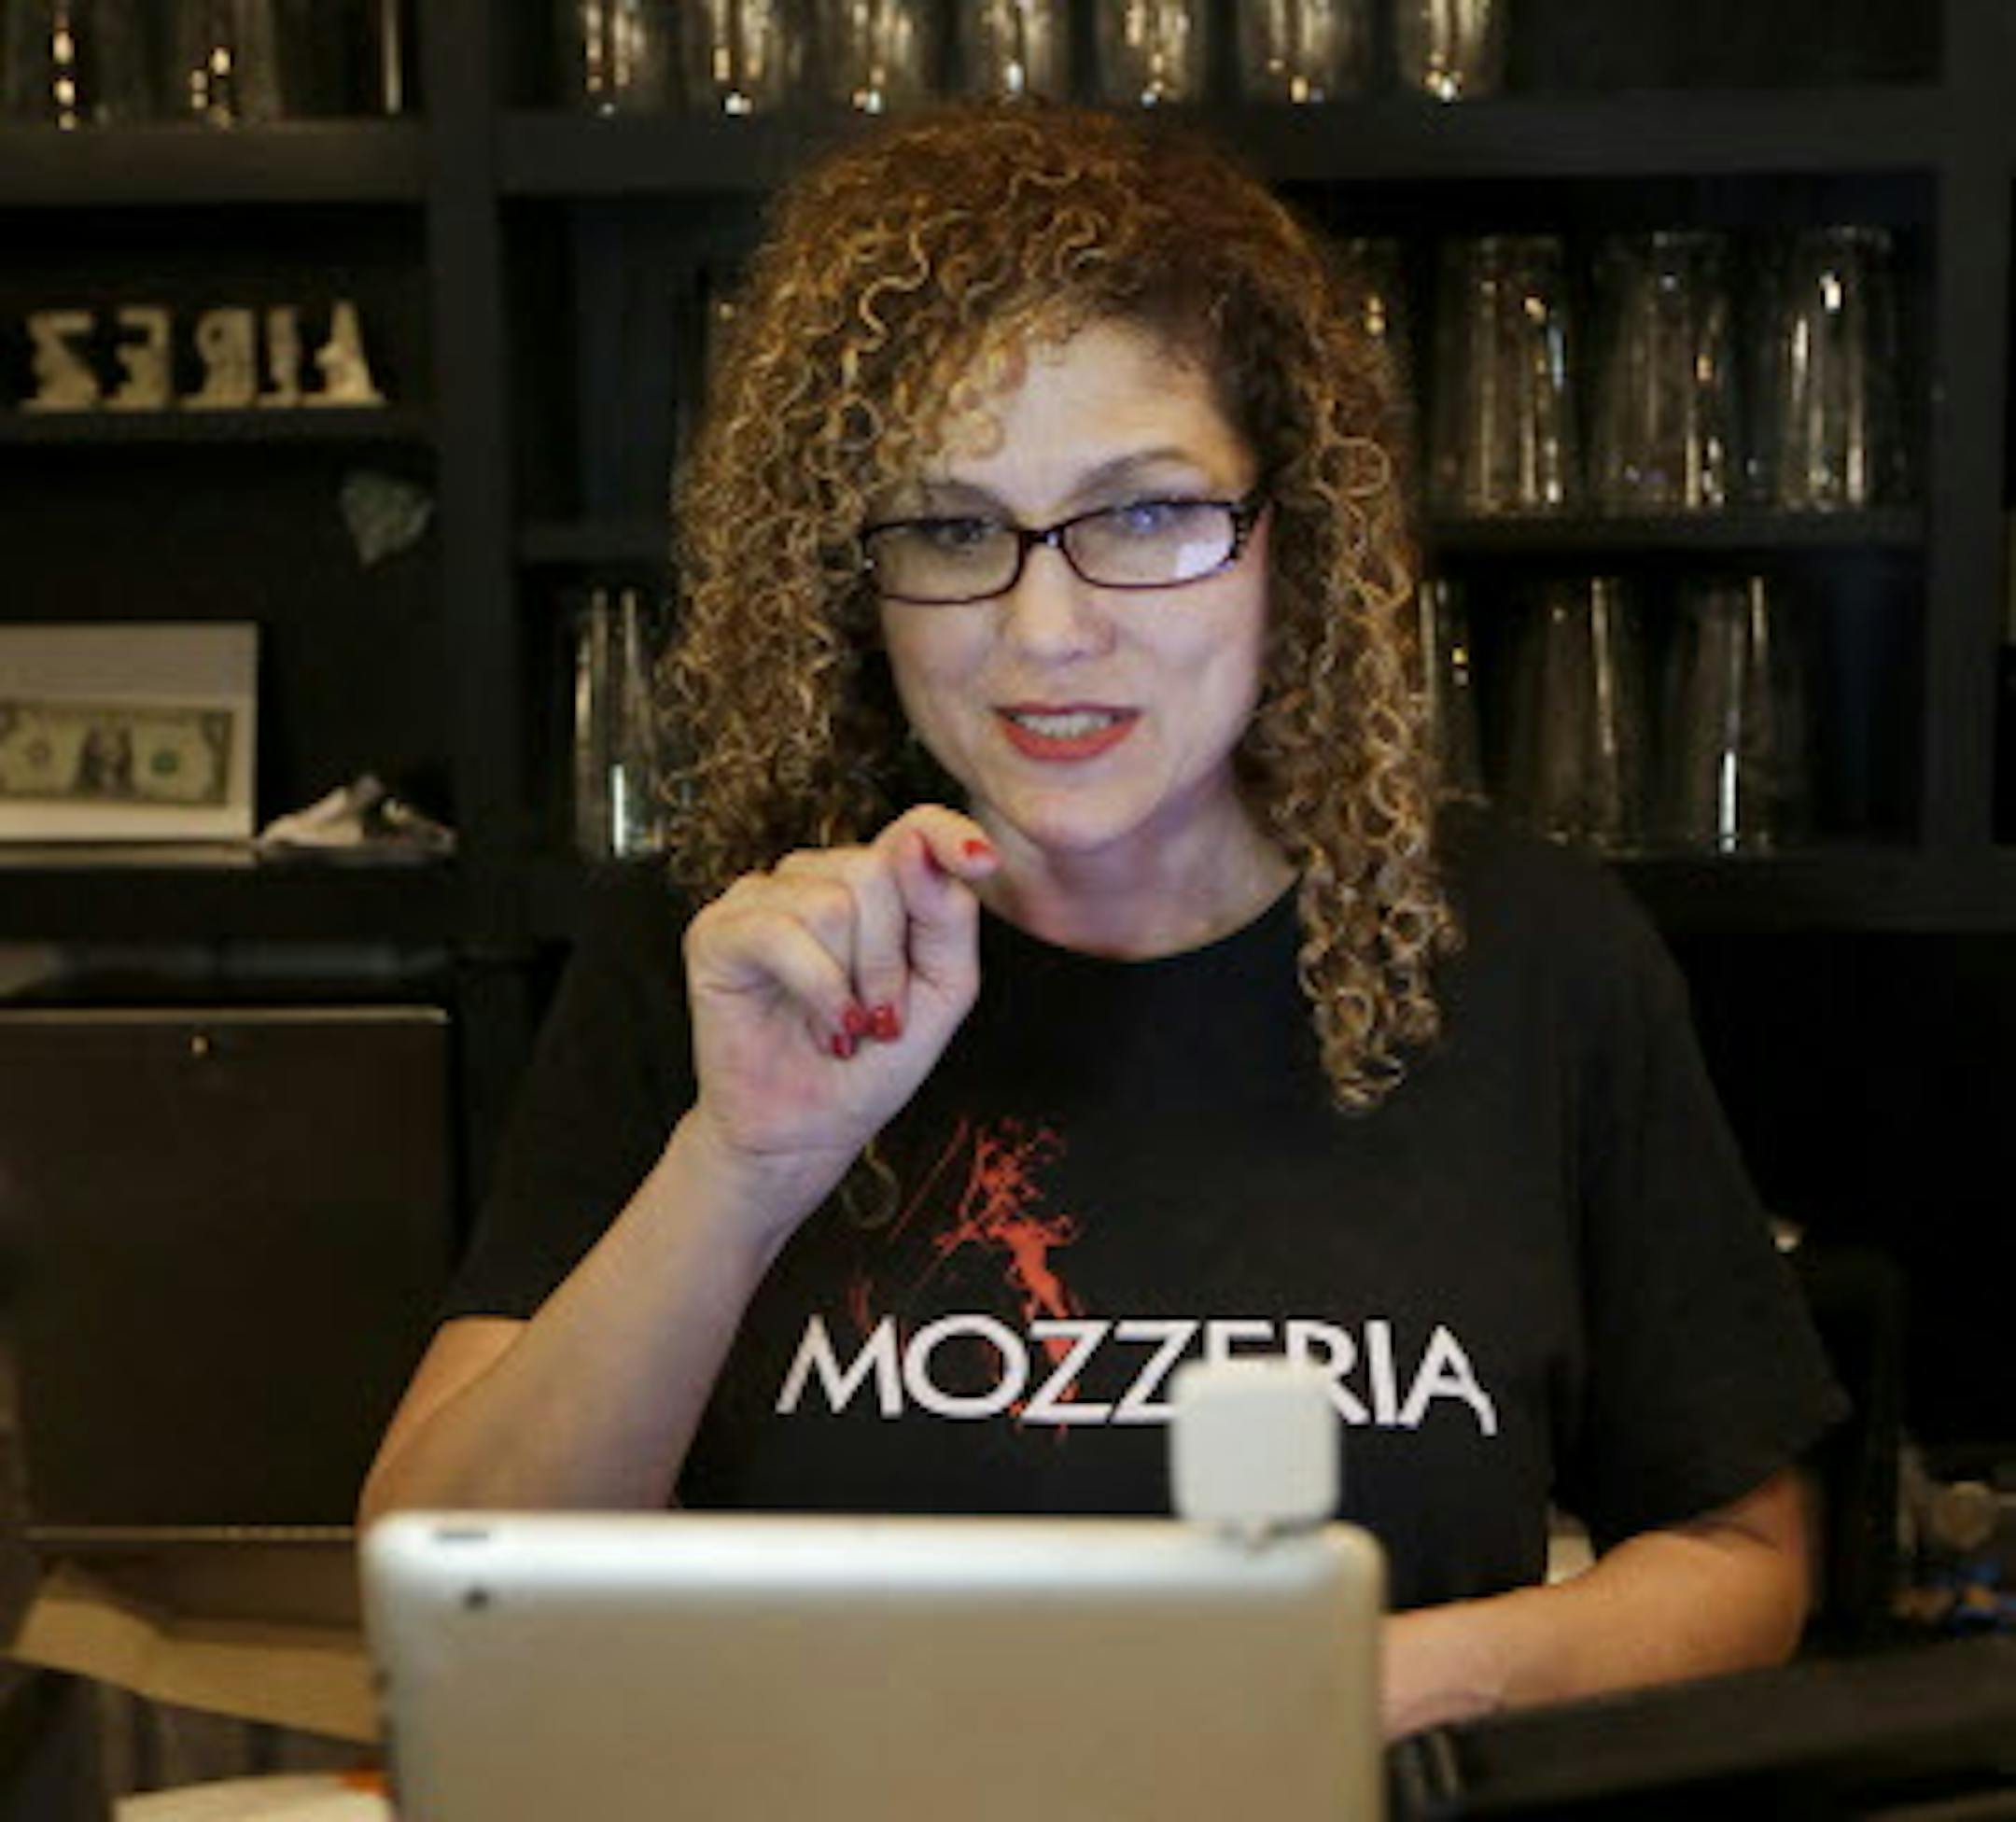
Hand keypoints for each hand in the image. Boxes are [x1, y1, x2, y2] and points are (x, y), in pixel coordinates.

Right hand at [680, 804, 999, 1231]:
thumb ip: (947, 918)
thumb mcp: (942, 991)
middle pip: (876, 871)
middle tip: (881, 1019)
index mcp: (874, 882)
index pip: (915, 825)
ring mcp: (761, 897)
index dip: (949, 833)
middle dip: (891, 960)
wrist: (807, 1131)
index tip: (983, 863)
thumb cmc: (873, 1062)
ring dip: (851, 984)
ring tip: (841, 1027)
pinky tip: (825, 1029)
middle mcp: (814, 876)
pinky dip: (817, 990)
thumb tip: (917, 849)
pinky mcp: (717, 931)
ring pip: (832, 902)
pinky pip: (781, 933)